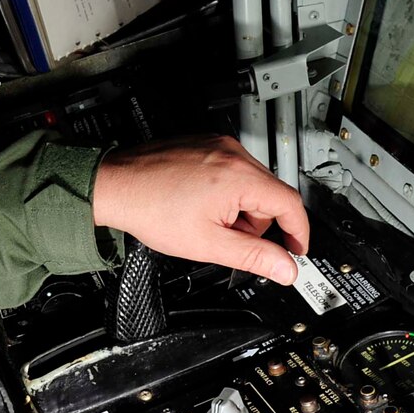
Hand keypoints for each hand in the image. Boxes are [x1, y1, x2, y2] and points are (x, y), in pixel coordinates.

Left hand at [91, 134, 310, 284]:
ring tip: (209, 221)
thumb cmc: (151, 208)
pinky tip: (202, 205)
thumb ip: (253, 257)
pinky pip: (233, 170)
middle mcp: (233, 153)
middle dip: (259, 223)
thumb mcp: (208, 243)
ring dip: (242, 208)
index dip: (298, 232)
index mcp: (239, 176)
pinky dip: (228, 193)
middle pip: (271, 193)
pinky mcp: (206, 144)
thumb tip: (285, 268)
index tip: (296, 249)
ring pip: (252, 183)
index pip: (290, 203)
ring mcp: (219, 145)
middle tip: (232, 239)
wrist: (115, 185)